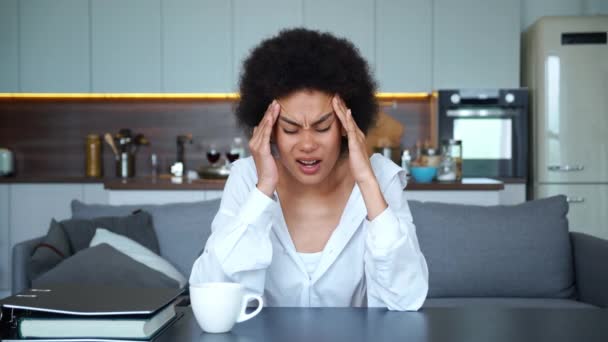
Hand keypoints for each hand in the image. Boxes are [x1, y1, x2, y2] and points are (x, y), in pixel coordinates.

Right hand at [250, 100, 279, 196]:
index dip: (268, 115)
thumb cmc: (270, 170)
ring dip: (270, 115)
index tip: (275, 106)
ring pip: (264, 126)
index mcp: (256, 142)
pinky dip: (269, 124)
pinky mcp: (261, 150)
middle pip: (262, 123)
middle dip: (269, 111)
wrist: (267, 182)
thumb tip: (267, 134)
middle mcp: (254, 142)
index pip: (262, 125)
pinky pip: (266, 134)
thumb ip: (268, 143)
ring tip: (276, 105)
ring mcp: (256, 146)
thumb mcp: (269, 153)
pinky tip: (273, 116)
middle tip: (276, 100)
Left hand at [333, 95, 386, 219]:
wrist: (365, 176)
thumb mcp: (350, 153)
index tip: (335, 101)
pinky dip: (348, 119)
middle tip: (335, 94)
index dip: (341, 110)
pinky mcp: (356, 143)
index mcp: (356, 136)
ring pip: (348, 120)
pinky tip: (346, 111)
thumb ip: (347, 145)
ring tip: (336, 98)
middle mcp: (358, 135)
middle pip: (348, 116)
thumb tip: (342, 141)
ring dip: (342, 108)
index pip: (347, 120)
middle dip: (341, 105)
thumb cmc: (357, 167)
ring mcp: (358, 138)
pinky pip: (351, 129)